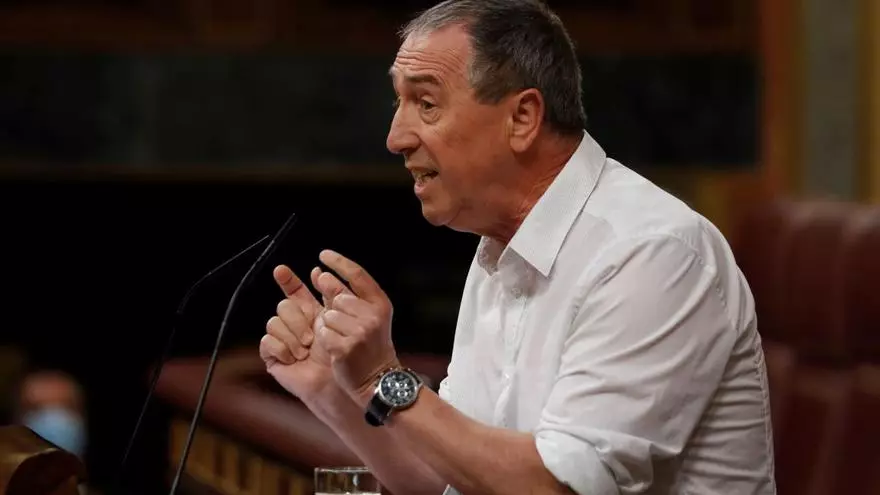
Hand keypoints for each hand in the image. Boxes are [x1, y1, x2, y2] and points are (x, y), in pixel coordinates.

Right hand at [260, 264, 350, 400]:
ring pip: (275, 320)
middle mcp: (295, 322)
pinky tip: (295, 358)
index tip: (281, 270)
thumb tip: (317, 271)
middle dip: (298, 319)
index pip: (294, 289)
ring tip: (306, 350)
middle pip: (284, 304)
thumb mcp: (341, 320)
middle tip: (311, 337)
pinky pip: (268, 340)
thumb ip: (331, 295)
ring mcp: (283, 338)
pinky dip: (283, 349)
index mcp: (310, 311)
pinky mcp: (273, 354)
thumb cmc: (344, 353)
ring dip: (293, 337)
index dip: (287, 279)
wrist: (339, 381)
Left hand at [312, 250, 398, 401]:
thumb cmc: (370, 346)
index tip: (323, 255)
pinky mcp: (345, 347)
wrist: (378, 379)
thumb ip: (344, 294)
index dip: (338, 262)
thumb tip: (319, 273)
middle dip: (333, 309)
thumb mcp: (366, 317)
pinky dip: (325, 340)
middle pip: (337, 297)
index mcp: (380, 303)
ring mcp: (360, 332)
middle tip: (345, 326)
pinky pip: (323, 333)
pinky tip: (337, 349)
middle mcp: (372, 315)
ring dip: (328, 326)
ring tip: (343, 339)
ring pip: (327, 316)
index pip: (357, 274)